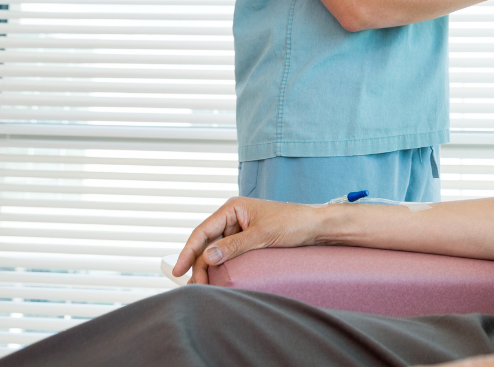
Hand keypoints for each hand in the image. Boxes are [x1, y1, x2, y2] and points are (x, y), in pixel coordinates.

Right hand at [173, 197, 330, 284]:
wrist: (316, 226)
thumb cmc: (293, 223)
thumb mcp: (262, 235)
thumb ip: (234, 246)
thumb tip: (207, 257)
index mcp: (233, 208)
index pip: (202, 231)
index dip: (188, 251)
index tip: (178, 270)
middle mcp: (233, 216)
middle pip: (206, 242)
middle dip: (198, 264)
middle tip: (195, 286)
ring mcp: (239, 228)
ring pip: (215, 250)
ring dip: (208, 267)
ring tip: (203, 286)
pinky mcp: (247, 239)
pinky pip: (228, 253)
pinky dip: (221, 266)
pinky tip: (216, 278)